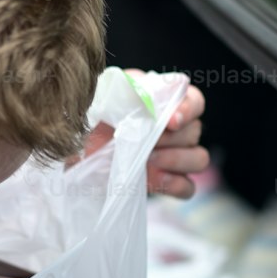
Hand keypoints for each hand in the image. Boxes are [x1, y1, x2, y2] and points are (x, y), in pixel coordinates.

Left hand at [77, 72, 209, 198]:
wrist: (77, 148)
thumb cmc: (93, 118)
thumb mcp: (106, 97)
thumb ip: (127, 90)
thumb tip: (143, 91)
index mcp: (165, 103)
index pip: (195, 101)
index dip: (188, 110)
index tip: (171, 121)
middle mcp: (176, 130)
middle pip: (195, 131)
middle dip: (171, 138)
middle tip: (147, 142)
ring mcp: (175, 157)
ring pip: (199, 158)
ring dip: (177, 159)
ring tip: (149, 159)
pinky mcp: (166, 182)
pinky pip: (188, 187)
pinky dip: (176, 184)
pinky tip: (156, 179)